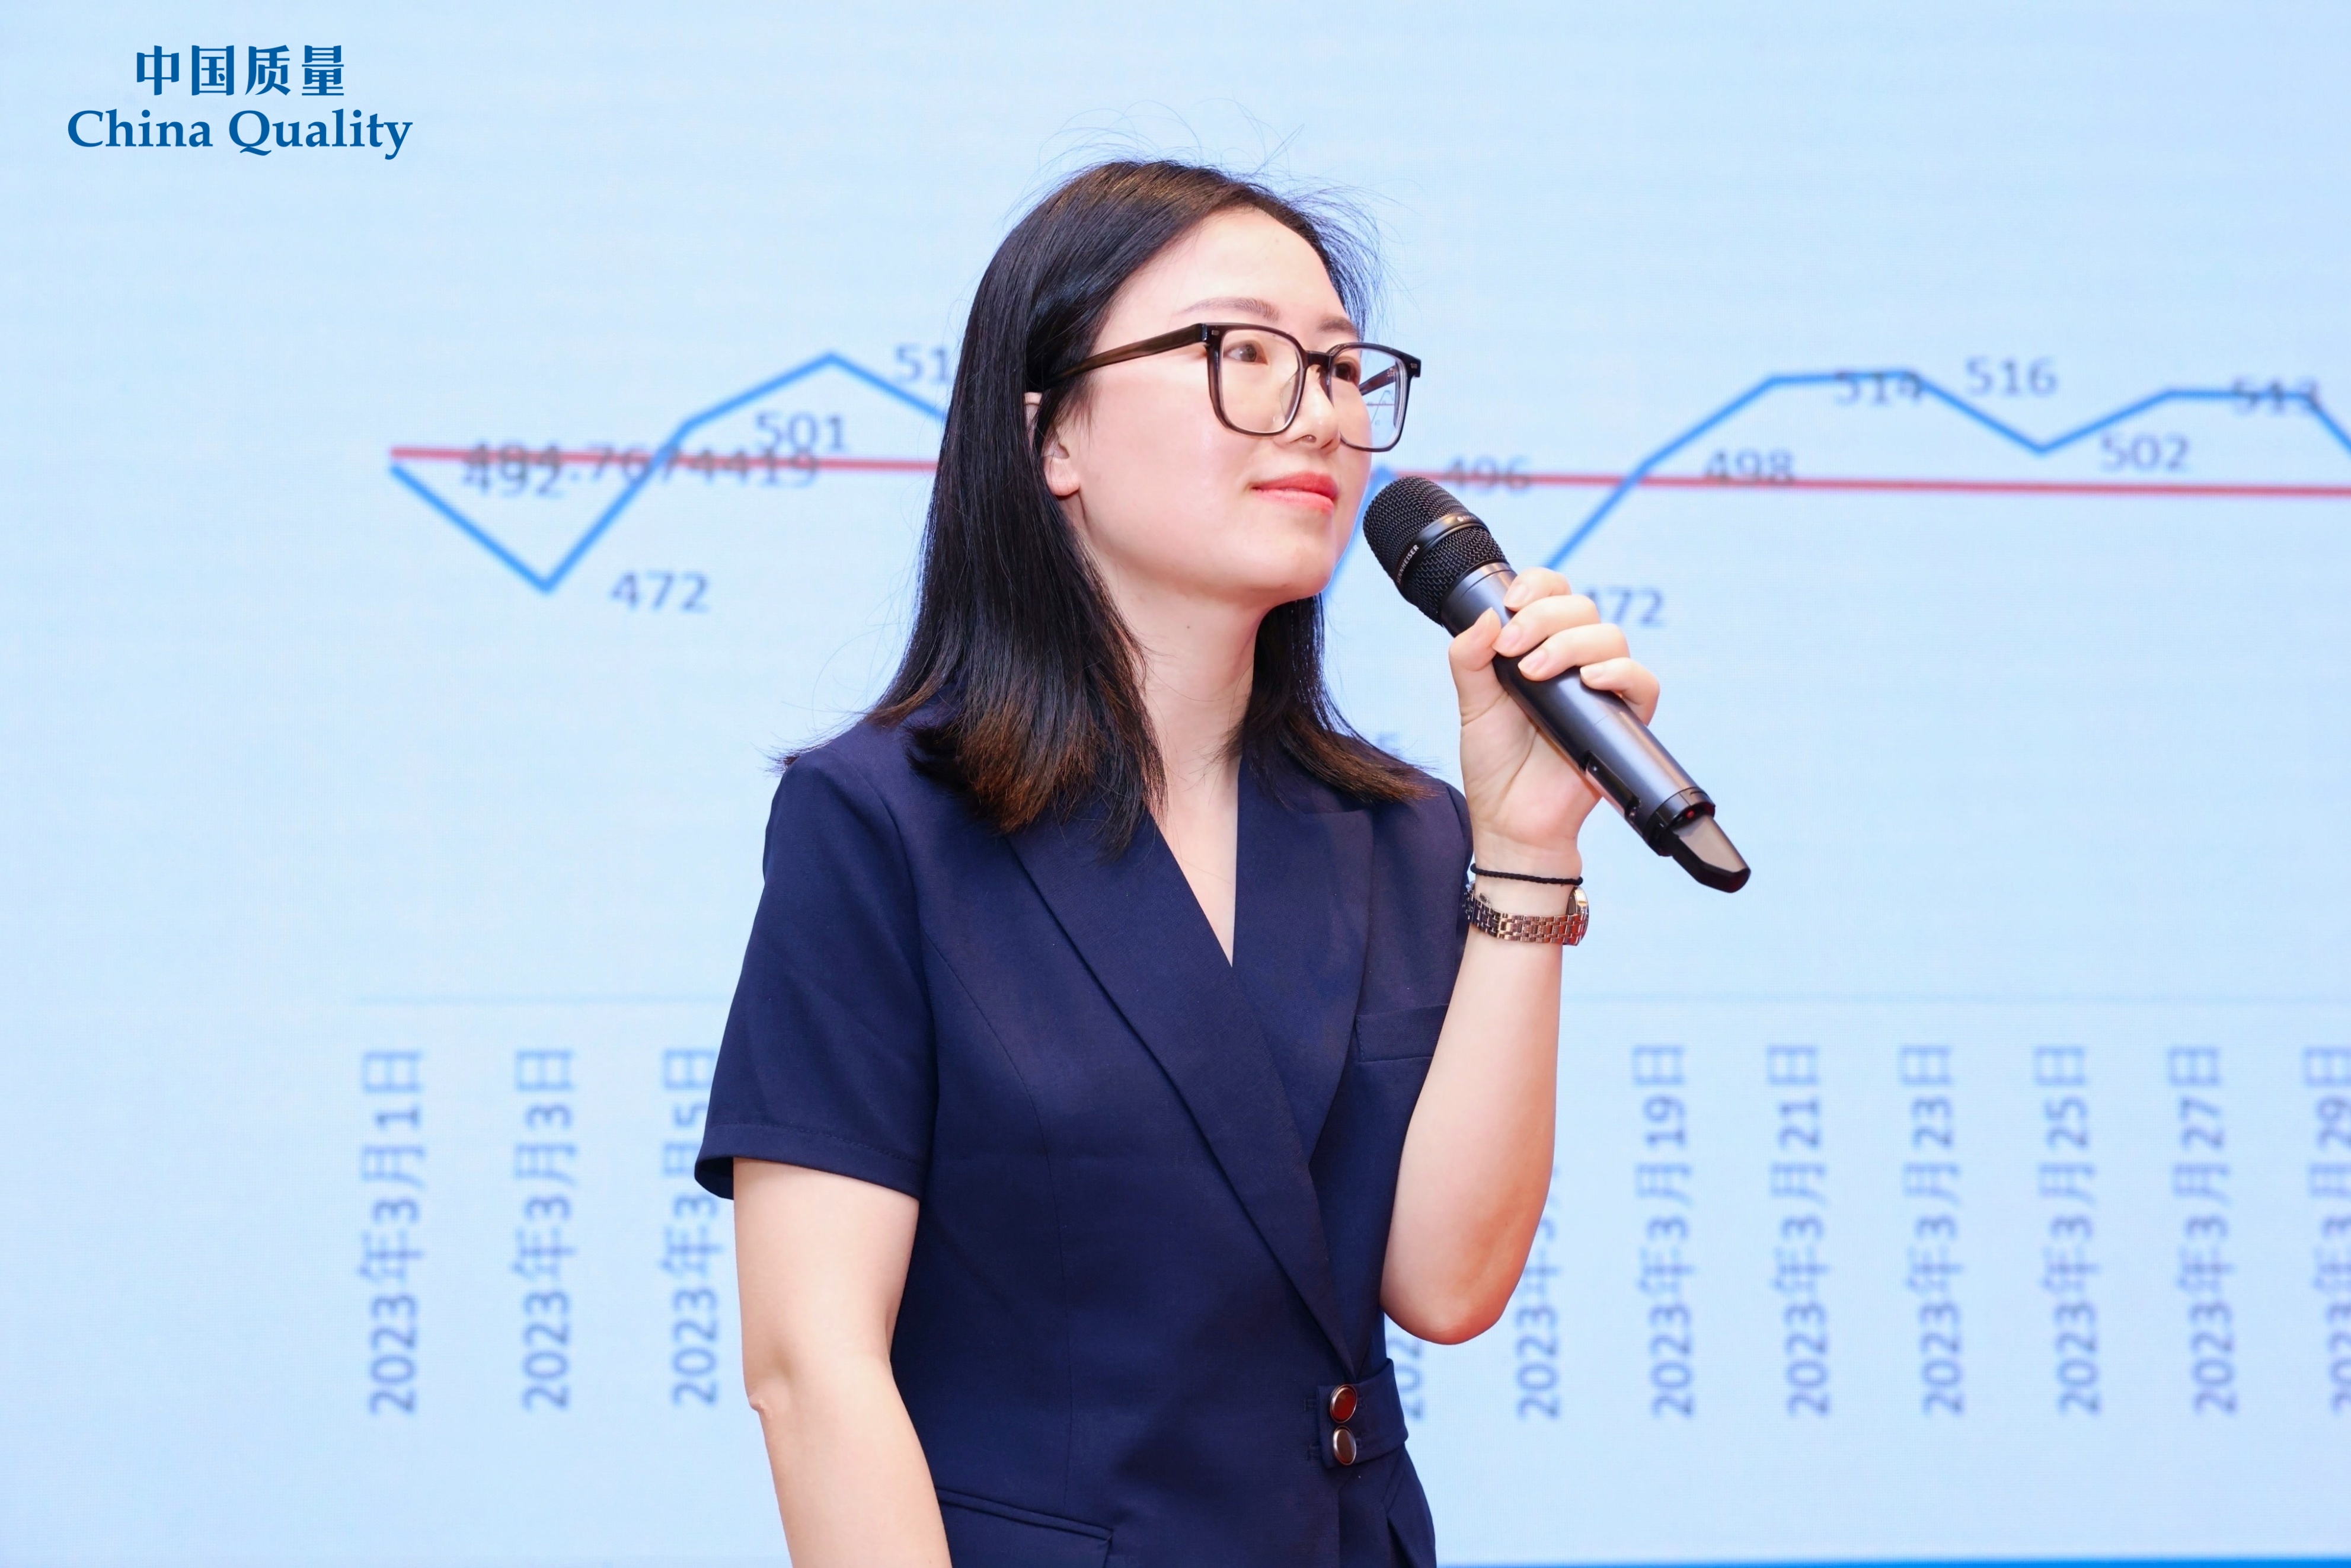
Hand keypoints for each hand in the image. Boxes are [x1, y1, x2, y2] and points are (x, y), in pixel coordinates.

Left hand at [1447, 568, 1660, 878]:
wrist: (1511, 820)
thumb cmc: (1495, 764)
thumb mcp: (1472, 704)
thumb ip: (1469, 659)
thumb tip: (1485, 616)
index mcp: (1540, 649)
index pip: (1554, 594)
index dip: (1540, 585)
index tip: (1511, 603)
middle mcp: (1575, 663)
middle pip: (1583, 607)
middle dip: (1545, 617)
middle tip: (1513, 648)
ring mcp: (1602, 690)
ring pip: (1610, 637)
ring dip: (1571, 643)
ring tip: (1535, 671)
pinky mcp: (1624, 721)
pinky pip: (1642, 682)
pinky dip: (1618, 673)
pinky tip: (1588, 680)